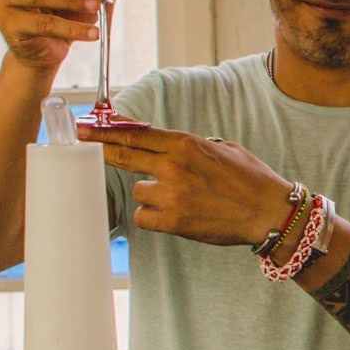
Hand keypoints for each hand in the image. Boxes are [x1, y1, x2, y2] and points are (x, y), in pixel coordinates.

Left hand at [81, 125, 293, 247]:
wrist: (268, 212)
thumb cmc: (249, 179)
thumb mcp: (222, 148)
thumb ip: (189, 146)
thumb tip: (161, 145)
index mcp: (186, 144)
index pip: (137, 134)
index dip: (106, 131)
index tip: (85, 128)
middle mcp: (175, 166)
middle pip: (123, 156)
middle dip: (100, 150)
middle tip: (82, 145)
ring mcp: (172, 194)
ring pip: (138, 190)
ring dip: (150, 193)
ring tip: (180, 198)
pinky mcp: (173, 221)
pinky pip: (143, 216)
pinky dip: (154, 216)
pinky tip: (174, 214)